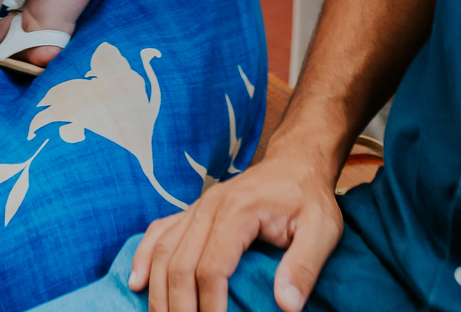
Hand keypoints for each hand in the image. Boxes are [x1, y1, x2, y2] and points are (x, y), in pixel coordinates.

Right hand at [128, 147, 343, 311]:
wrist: (295, 162)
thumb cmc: (308, 197)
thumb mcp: (322, 229)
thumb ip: (304, 265)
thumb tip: (287, 305)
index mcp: (238, 210)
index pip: (211, 267)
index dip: (208, 307)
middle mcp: (209, 206)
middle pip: (180, 263)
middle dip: (178, 307)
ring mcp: (198, 206)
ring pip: (164, 249)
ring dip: (157, 290)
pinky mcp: (194, 211)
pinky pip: (160, 231)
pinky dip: (145, 256)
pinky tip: (138, 282)